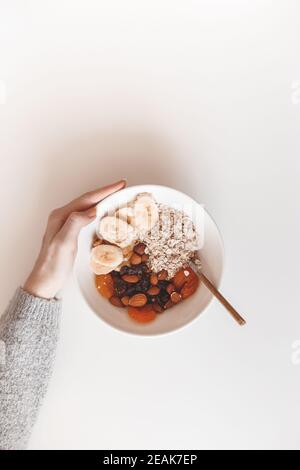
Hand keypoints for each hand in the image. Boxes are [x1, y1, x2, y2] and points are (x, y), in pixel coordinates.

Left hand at [24, 180, 125, 298]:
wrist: (46, 280)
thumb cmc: (53, 264)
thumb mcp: (64, 243)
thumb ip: (76, 223)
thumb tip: (93, 210)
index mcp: (61, 216)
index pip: (87, 199)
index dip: (104, 191)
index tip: (120, 185)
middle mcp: (63, 217)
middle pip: (88, 200)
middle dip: (106, 193)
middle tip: (122, 187)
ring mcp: (67, 224)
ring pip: (88, 207)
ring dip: (103, 200)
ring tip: (117, 196)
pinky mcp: (71, 232)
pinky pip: (87, 216)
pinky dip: (99, 211)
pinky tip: (105, 213)